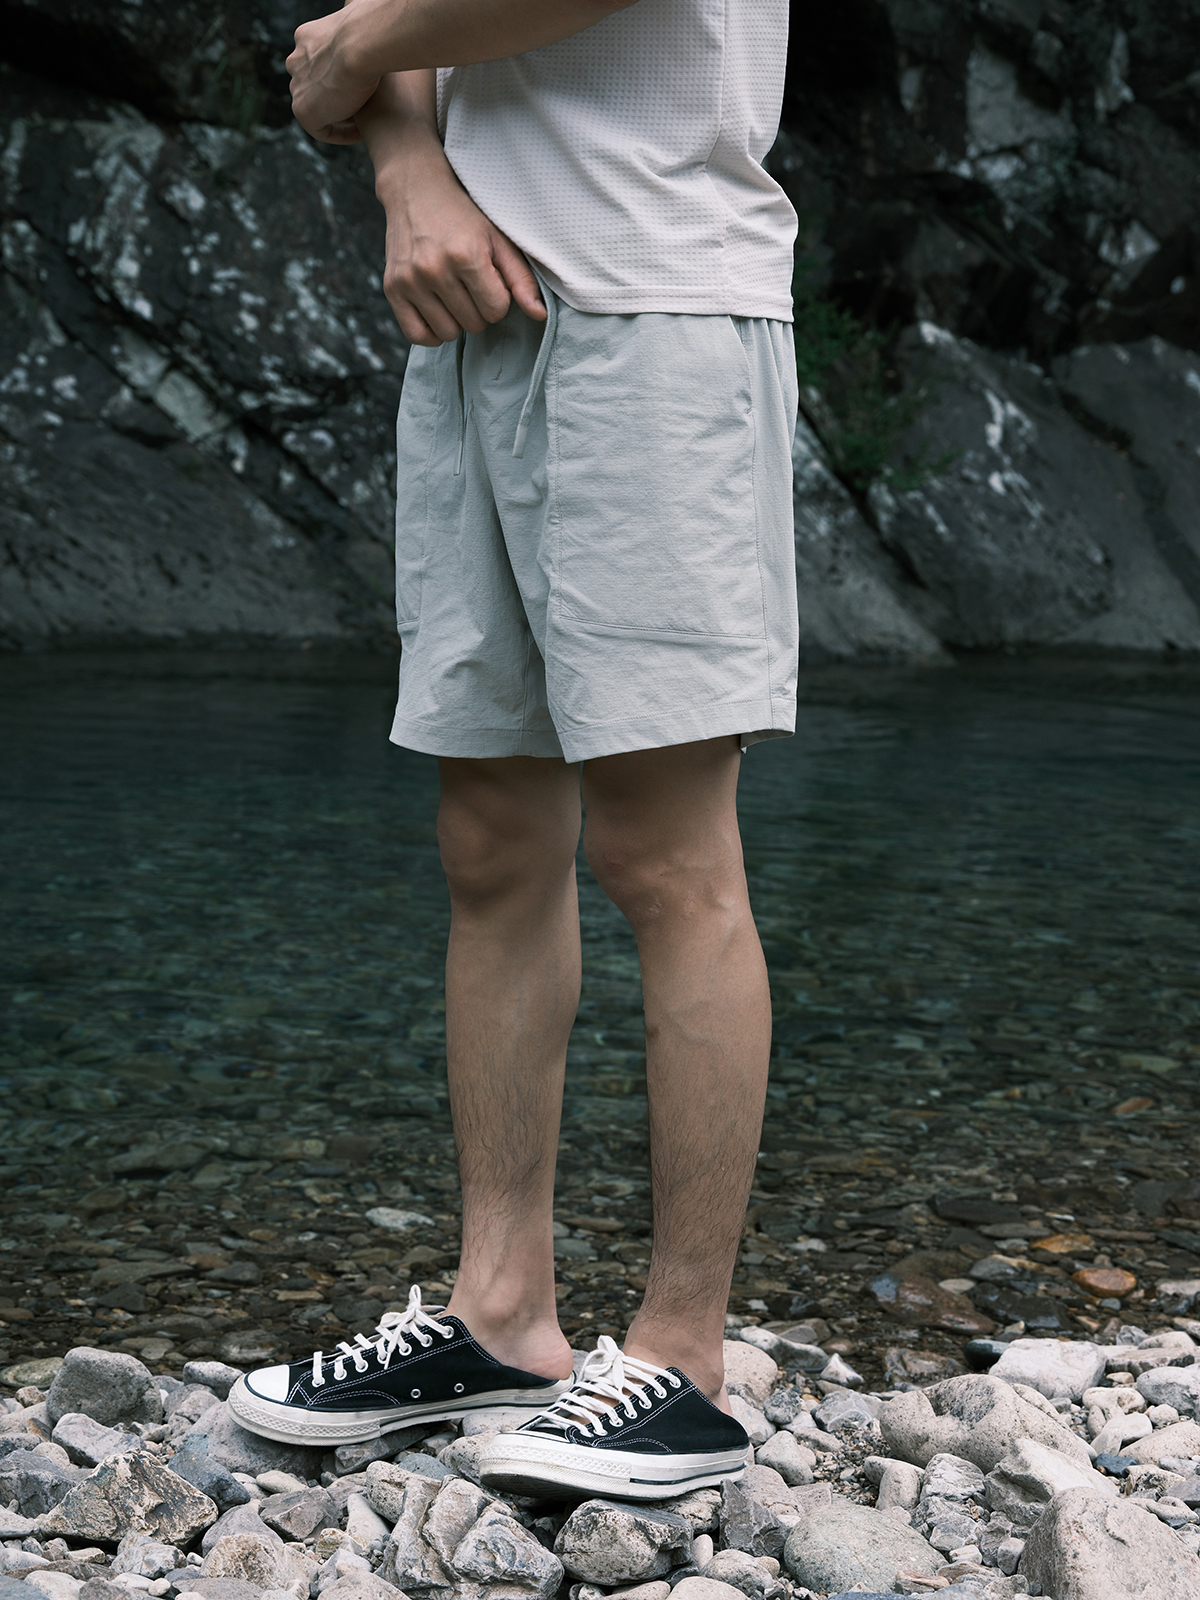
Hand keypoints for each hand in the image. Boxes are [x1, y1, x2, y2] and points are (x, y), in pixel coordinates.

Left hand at [287, 10, 378, 143]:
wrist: (361, 45)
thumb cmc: (370, 31)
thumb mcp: (363, 19)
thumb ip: (360, 21)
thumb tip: (368, 9)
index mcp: (306, 38)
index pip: (319, 62)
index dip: (342, 76)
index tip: (363, 86)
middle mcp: (296, 61)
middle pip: (314, 86)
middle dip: (337, 96)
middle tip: (364, 105)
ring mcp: (297, 87)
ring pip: (317, 108)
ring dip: (338, 116)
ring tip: (364, 121)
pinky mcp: (304, 112)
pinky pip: (320, 130)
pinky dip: (340, 134)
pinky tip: (360, 133)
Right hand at [377, 156, 545, 345]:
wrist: (416, 189)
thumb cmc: (464, 215)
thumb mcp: (498, 239)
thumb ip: (521, 279)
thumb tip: (539, 316)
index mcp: (466, 254)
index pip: (496, 310)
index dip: (498, 298)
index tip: (489, 279)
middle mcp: (435, 269)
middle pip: (474, 324)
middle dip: (478, 308)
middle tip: (469, 283)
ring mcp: (410, 280)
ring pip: (448, 333)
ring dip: (456, 320)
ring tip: (453, 293)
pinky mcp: (392, 288)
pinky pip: (417, 335)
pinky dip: (431, 332)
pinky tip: (437, 312)